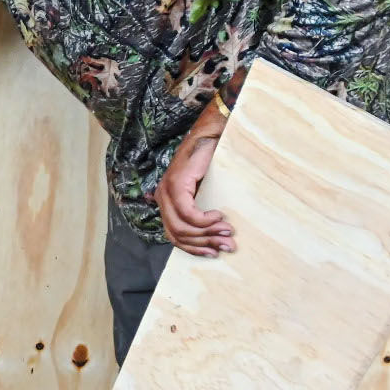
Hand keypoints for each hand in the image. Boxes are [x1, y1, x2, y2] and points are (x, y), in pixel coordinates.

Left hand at [156, 119, 234, 257]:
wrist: (211, 136)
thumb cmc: (210, 164)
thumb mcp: (203, 193)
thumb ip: (201, 212)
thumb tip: (219, 239)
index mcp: (166, 202)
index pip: (174, 236)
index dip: (194, 248)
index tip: (214, 253)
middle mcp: (161, 197)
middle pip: (177, 235)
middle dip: (204, 244)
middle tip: (227, 246)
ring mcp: (166, 191)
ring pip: (182, 227)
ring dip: (207, 234)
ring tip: (227, 232)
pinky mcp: (176, 184)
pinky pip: (187, 213)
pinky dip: (204, 220)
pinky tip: (218, 216)